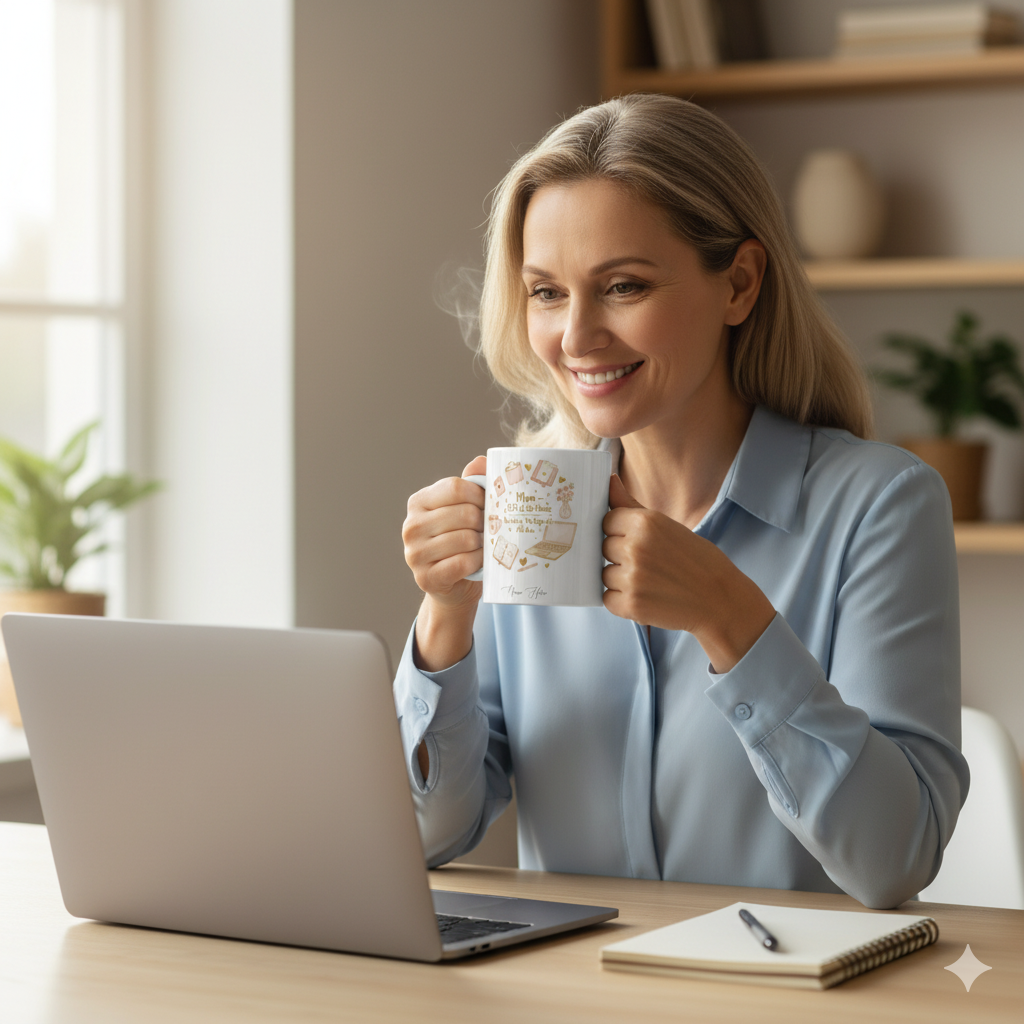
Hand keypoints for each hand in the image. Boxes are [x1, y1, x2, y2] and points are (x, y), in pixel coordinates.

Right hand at [403, 456, 486, 671]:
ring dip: (482, 544)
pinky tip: (479, 561)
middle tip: (490, 529)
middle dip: (484, 522)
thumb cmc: (463, 541)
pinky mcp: (425, 578)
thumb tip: (482, 461)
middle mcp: (411, 526)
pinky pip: (462, 563)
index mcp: (419, 502)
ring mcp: (415, 553)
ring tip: (484, 545)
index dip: (480, 495)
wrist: (455, 585)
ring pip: (465, 539)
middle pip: (464, 513)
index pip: (456, 487)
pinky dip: (477, 562)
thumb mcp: (466, 509)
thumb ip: (472, 483)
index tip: (489, 505)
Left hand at [602, 475, 774, 672]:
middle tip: (649, 564)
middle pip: (604, 547)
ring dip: (621, 580)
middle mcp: (636, 547)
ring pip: (605, 574)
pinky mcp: (631, 605)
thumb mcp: (668, 526)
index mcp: (645, 522)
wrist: (721, 600)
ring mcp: (632, 578)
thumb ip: (631, 505)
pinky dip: (621, 601)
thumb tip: (609, 481)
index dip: (620, 532)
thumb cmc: (697, 561)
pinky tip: (645, 597)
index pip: (607, 520)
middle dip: (620, 556)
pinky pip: (608, 598)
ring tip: (650, 582)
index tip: (638, 541)